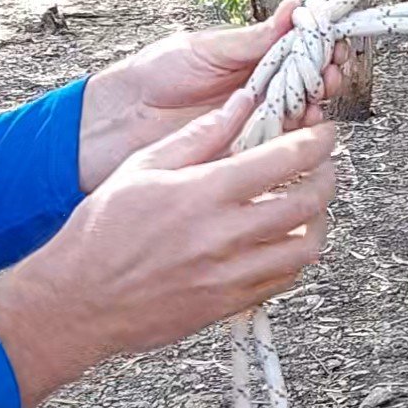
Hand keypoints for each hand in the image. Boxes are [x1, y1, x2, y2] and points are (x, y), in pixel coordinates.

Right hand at [0, 95, 336, 407]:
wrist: (78, 300)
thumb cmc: (101, 231)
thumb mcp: (142, 167)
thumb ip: (199, 135)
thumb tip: (241, 103)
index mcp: (204, 192)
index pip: (285, 159)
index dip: (317, 141)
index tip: (326, 133)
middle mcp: (224, 234)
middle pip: (308, 203)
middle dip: (328, 178)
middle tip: (325, 166)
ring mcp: (230, 274)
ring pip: (306, 247)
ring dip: (318, 222)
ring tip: (310, 207)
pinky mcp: (229, 304)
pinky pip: (284, 279)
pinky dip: (294, 257)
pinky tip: (282, 240)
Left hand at [78, 0, 344, 191]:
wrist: (117, 121)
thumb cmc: (153, 77)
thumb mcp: (206, 48)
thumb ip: (254, 38)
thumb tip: (296, 8)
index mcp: (252, 61)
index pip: (300, 50)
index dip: (321, 46)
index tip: (332, 40)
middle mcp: (260, 92)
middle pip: (310, 84)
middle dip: (327, 75)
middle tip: (330, 70)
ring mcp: (254, 124)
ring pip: (302, 116)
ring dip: (317, 105)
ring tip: (316, 98)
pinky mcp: (245, 155)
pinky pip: (280, 148)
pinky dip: (297, 138)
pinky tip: (303, 128)